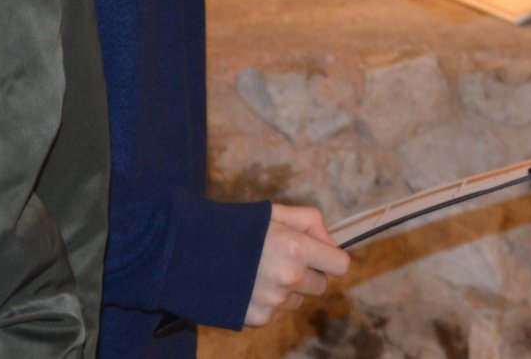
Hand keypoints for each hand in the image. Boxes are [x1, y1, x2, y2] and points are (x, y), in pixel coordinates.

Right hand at [243, 204, 351, 326]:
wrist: (190, 252)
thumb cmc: (236, 228)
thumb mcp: (275, 212)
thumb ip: (310, 222)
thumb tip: (332, 242)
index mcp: (296, 247)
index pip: (340, 265)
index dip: (331, 258)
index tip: (321, 255)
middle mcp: (289, 277)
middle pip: (321, 285)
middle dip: (309, 273)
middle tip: (284, 259)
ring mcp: (274, 301)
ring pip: (299, 299)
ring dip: (289, 289)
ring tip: (261, 272)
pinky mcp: (260, 318)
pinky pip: (279, 312)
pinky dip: (270, 302)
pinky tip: (250, 286)